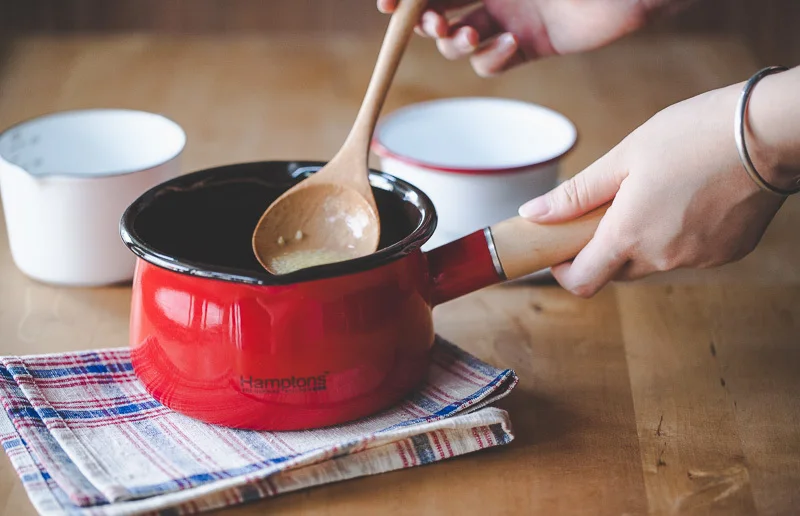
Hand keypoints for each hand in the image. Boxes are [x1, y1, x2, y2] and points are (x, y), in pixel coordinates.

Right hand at [377, 0, 684, 76]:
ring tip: (471, 34)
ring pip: (461, 43)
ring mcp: (511, 17)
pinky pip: (493, 64)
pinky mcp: (531, 45)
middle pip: (438, 13)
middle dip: (425, 22)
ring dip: (455, 43)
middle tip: (431, 24)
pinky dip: (492, 59)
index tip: (385, 5)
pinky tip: (508, 46)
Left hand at [518, 82, 786, 296]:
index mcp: (629, 235)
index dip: (564, 271)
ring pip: (650, 262)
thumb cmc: (693, 135)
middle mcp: (662, 258)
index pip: (582, 282)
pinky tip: (688, 199)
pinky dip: (675, 236)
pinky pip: (685, 254)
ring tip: (655, 193)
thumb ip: (575, 195)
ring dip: (640, 241)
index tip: (560, 250)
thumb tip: (533, 214)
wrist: (770, 132)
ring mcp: (697, 260)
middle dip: (602, 247)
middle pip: (614, 271)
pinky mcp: (726, 254)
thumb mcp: (623, 158)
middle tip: (608, 207)